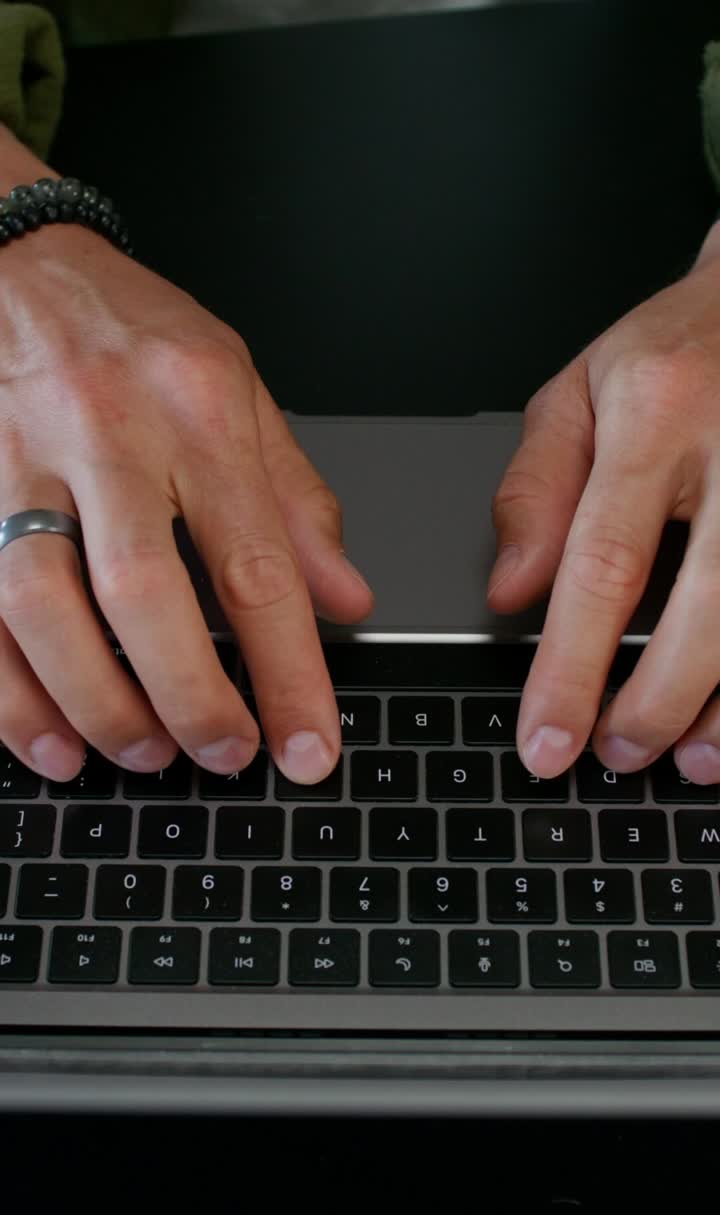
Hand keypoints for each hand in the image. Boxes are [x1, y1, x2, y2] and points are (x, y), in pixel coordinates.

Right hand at [0, 165, 373, 784]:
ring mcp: (19, 462)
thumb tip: (345, 599)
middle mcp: (108, 434)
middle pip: (142, 591)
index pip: (257, 562)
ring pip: (40, 607)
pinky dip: (9, 693)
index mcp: (197, 411)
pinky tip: (48, 740)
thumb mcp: (239, 389)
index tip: (310, 746)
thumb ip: (293, 500)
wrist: (16, 262)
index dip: (288, 671)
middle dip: (188, 697)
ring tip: (140, 756)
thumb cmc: (134, 332)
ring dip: (93, 704)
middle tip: (223, 757)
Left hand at [487, 218, 719, 783]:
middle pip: (708, 608)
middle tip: (617, 754)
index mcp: (659, 413)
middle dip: (658, 704)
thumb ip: (536, 490)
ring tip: (687, 758)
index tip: (547, 740)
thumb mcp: (580, 392)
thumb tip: (511, 595)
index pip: (603, 562)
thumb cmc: (674, 352)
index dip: (572, 668)